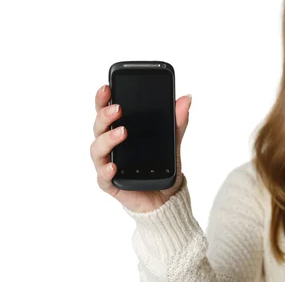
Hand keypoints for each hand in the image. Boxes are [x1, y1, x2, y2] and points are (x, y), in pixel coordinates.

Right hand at [90, 85, 191, 211]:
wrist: (165, 196)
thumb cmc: (160, 165)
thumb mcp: (172, 140)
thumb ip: (177, 121)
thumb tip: (186, 99)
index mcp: (120, 130)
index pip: (107, 111)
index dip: (103, 99)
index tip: (107, 87)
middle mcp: (110, 146)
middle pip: (99, 127)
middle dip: (105, 115)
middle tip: (118, 109)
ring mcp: (108, 164)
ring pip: (98, 149)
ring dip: (107, 139)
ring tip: (122, 132)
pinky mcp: (111, 184)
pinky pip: (103, 177)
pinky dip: (107, 170)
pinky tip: (114, 166)